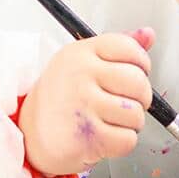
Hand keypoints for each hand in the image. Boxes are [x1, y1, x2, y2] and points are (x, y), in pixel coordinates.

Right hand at [20, 28, 154, 175]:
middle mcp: (80, 75)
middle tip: (124, 103)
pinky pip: (128, 140)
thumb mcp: (83, 63)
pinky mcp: (88, 136)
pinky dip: (121, 143)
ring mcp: (83, 105)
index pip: (130, 49)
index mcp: (80, 53)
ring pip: (136, 114)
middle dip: (140, 98)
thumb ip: (118, 48)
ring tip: (109, 121)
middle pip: (138, 83)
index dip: (141, 64)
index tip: (135, 73)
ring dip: (130, 124)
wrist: (30, 135)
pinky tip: (103, 136)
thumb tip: (148, 34)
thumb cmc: (61, 99)